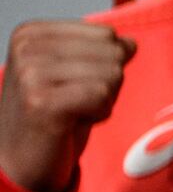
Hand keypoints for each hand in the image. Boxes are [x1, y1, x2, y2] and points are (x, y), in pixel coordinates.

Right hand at [0, 20, 131, 191]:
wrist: (22, 158)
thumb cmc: (54, 114)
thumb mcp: (76, 73)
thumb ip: (102, 52)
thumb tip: (131, 43)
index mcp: (31, 33)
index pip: (106, 35)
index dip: (102, 65)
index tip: (72, 84)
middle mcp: (27, 47)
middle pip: (112, 54)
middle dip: (105, 84)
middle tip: (73, 102)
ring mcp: (31, 73)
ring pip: (111, 75)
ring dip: (102, 101)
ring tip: (71, 112)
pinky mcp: (41, 101)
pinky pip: (102, 96)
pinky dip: (99, 114)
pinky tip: (73, 122)